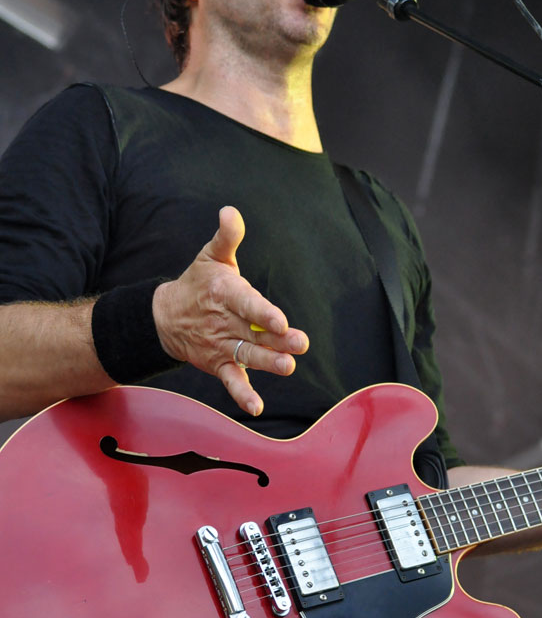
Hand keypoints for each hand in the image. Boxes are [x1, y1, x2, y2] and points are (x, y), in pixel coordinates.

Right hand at [152, 205, 307, 415]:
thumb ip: (227, 236)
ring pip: (248, 356)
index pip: (247, 304)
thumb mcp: (212, 256)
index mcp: (225, 294)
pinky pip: (231, 381)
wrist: (165, 317)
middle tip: (300, 344)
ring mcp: (221, 346)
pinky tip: (257, 407)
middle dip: (277, 340)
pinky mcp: (219, 364)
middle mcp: (224, 322)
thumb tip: (230, 211)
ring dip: (268, 363)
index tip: (281, 321)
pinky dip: (242, 394)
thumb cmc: (198, 283)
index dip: (264, 313)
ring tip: (288, 366)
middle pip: (254, 333)